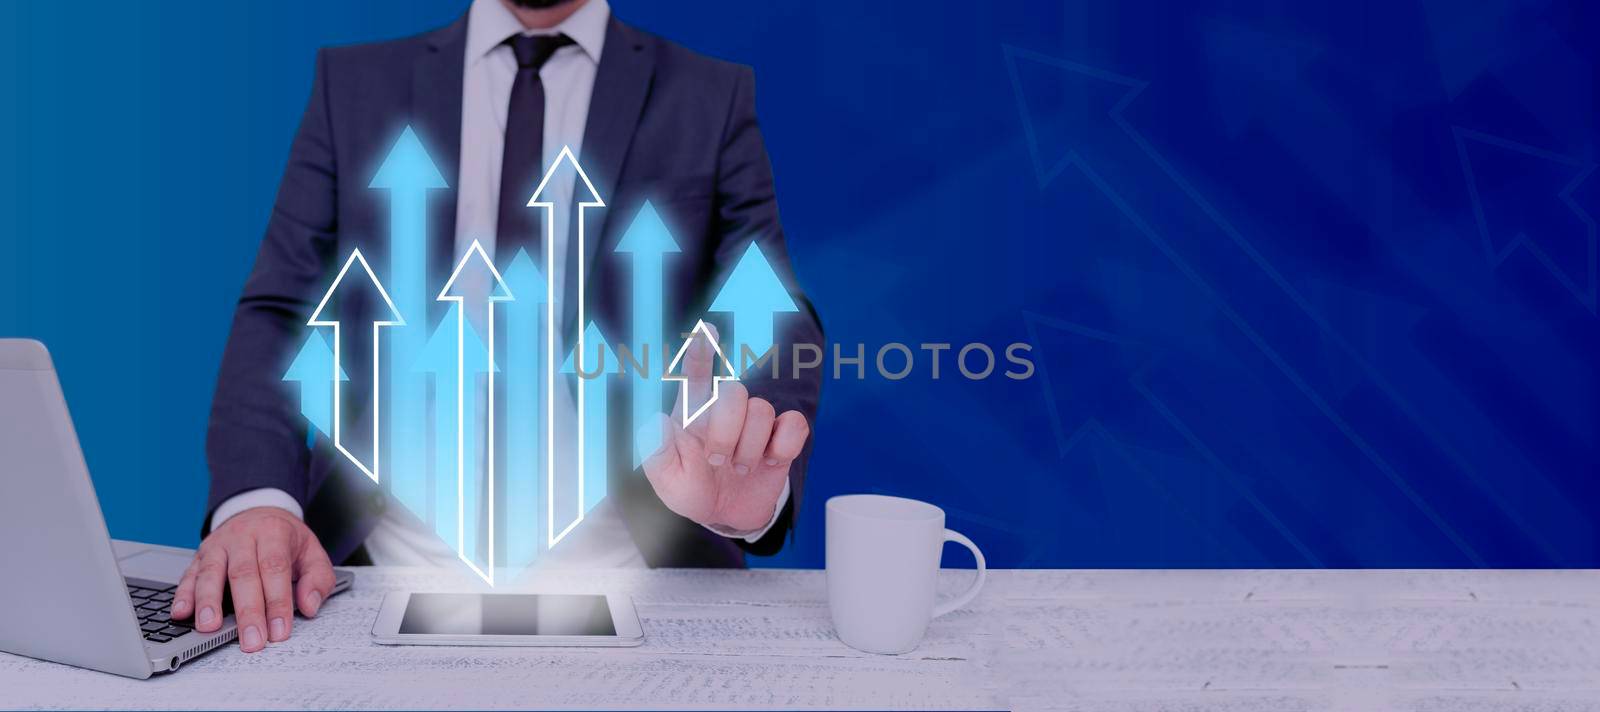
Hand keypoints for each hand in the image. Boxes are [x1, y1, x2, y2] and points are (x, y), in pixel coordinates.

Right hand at [171, 506, 335, 652]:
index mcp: (274, 533)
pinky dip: (183, 595)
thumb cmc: (285, 539)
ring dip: (208, 602)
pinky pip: (189, 575)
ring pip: (211, 573)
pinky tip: (181, 613)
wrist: (259, 511)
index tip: (279, 631)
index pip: (275, 569)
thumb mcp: (312, 551)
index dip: (277, 602)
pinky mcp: (199, 555)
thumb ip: (318, 579)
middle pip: (243, 574)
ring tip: (209, 627)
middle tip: (251, 640)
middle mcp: (243, 537)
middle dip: (248, 612)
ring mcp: (218, 546)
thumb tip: (310, 605)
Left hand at [642, 326, 810, 532]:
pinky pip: (795, 425)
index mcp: (694, 414)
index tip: (706, 329)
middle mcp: (726, 411)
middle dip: (727, 432)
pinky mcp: (783, 437)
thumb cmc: (693, 491)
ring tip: (740, 469)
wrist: (727, 516)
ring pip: (763, 411)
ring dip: (750, 450)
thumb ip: (656, 454)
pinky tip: (770, 462)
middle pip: (735, 392)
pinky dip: (783, 447)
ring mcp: (756, 423)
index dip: (701, 351)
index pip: (696, 376)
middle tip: (718, 461)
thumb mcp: (667, 482)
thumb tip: (657, 421)